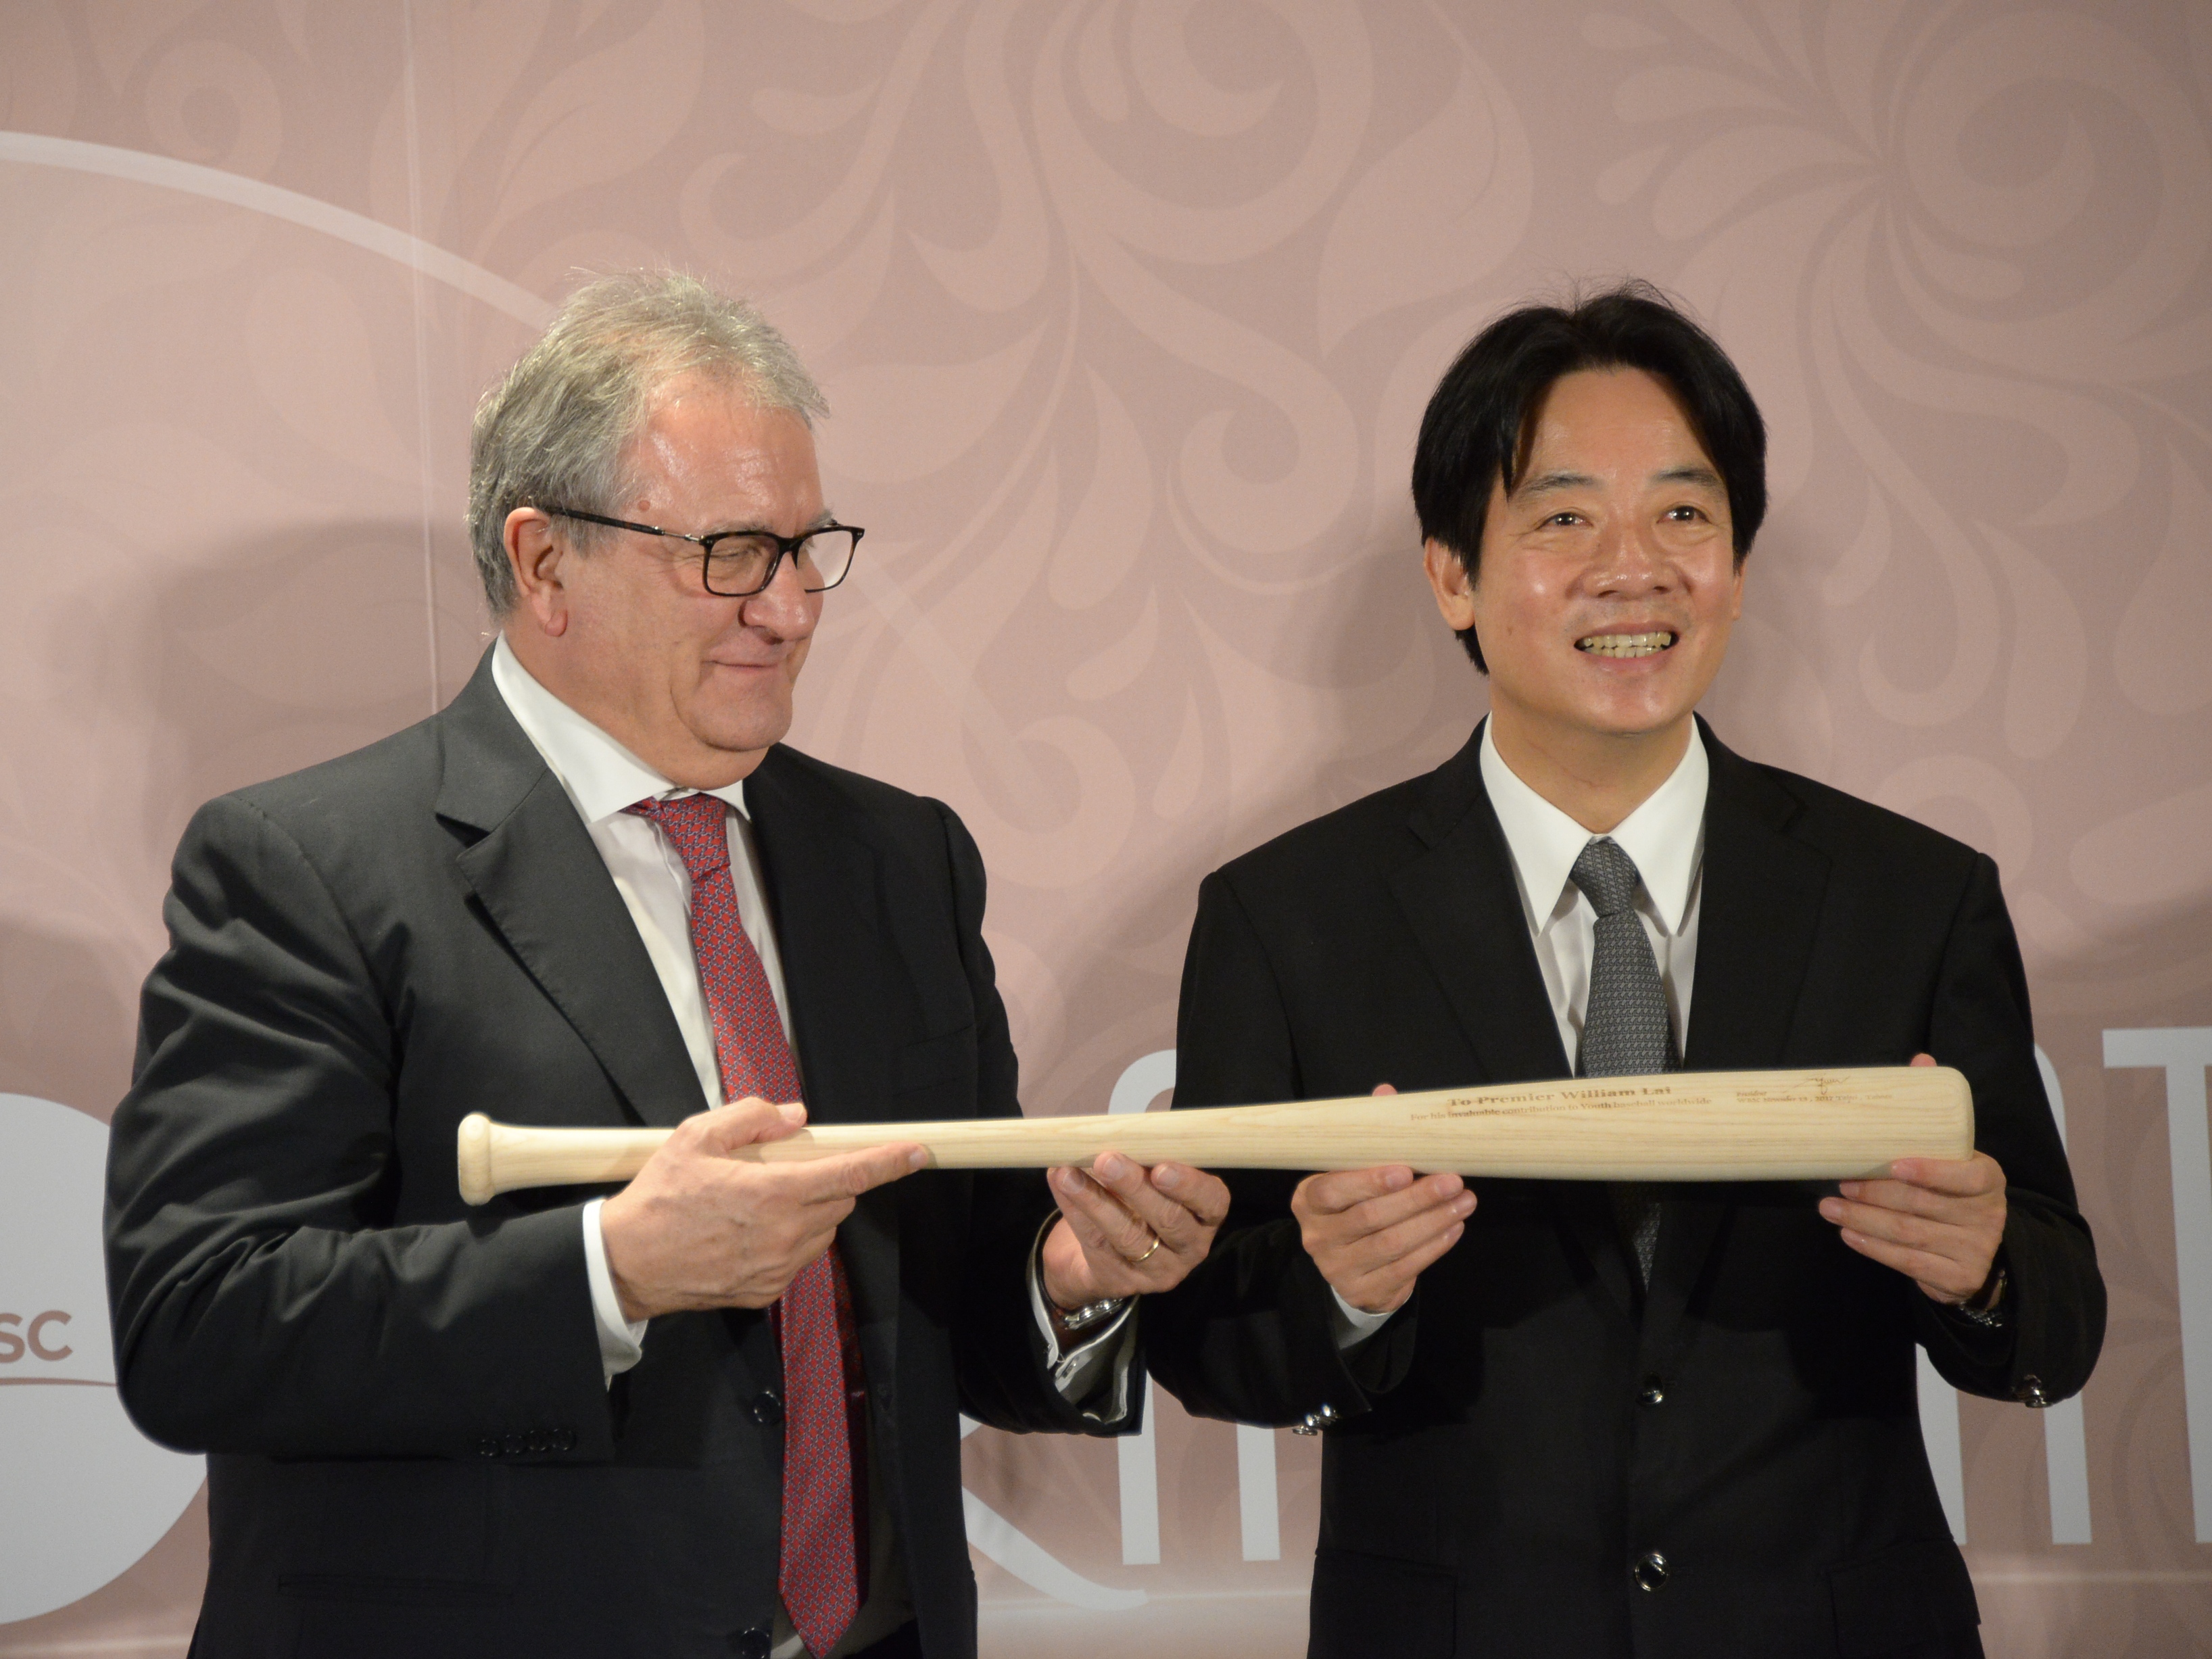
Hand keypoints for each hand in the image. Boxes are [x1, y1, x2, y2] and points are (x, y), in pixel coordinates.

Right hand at [599, 1097, 923, 1319]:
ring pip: (822, 1232)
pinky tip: (749, 1232)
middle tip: (788, 1169)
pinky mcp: (766, 1291)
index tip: (917, 1152)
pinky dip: (789, 1240)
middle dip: (828, 1180)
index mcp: (772, 1194)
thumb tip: (795, 1118)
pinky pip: (798, 1258)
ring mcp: (777, 1269)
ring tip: (760, 1202)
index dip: (887, 1163)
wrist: (626, 1263)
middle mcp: (783, 1236)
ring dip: (810, 1212)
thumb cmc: (659, 1198)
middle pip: (838, 1202)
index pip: (848, 1176)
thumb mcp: (696, 1136)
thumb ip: (751, 1118)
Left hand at [1040, 1154, 1229, 1305]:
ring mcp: (1158, 1270)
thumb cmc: (1138, 1198)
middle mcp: (1191, 1246)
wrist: (1107, 1253)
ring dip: (1095, 1201)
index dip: (1188, 1185)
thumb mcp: (1149, 1177)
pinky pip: (1097, 1245)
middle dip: (1134, 1188)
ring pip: (1128, 1236)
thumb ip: (1143, 1156)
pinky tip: (1061, 1186)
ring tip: (1068, 1174)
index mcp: (1206, 1213)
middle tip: (1106, 1160)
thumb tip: (1107, 1127)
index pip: (1211, 1201)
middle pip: (1168, 1219)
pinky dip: (1075, 1212)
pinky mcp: (1123, 1282)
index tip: (1160, 1167)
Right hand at [1290, 1084, 1473, 1315]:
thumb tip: (1387, 1093)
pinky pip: (1404, 1268)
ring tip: (1464, 1202)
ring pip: (1390, 1244)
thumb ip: (1368, 1137)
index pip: (1331, 1191)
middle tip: (1453, 1181)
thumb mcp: (1352, 1172)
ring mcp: (1338, 1267)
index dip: (1368, 1181)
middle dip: (1416, 1198)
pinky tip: (1454, 1228)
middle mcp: (1317, 1236)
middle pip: (1368, 1218)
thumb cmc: (1355, 1206)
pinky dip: (1434, 1247)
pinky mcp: (1364, 1290)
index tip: (1405, 1169)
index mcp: (1308, 1200)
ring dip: (1432, 1221)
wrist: (1351, 1267)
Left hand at [1817, 1054, 2006, 1304]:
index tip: (1893, 1164)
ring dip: (1863, 1220)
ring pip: (1909, 1233)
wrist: (1983, 1251)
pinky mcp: (1957, 1277)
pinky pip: (1908, 1262)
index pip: (1965, 1176)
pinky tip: (1848, 1234)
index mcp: (1987, 1178)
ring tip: (1829, 1207)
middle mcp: (1986, 1215)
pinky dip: (1874, 1249)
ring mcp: (1974, 1249)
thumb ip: (1936, 1113)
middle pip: (1923, 1205)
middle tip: (1840, 1183)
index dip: (1931, 1172)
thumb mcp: (1955, 1155)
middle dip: (1875, 1194)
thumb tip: (1921, 1060)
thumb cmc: (1955, 1192)